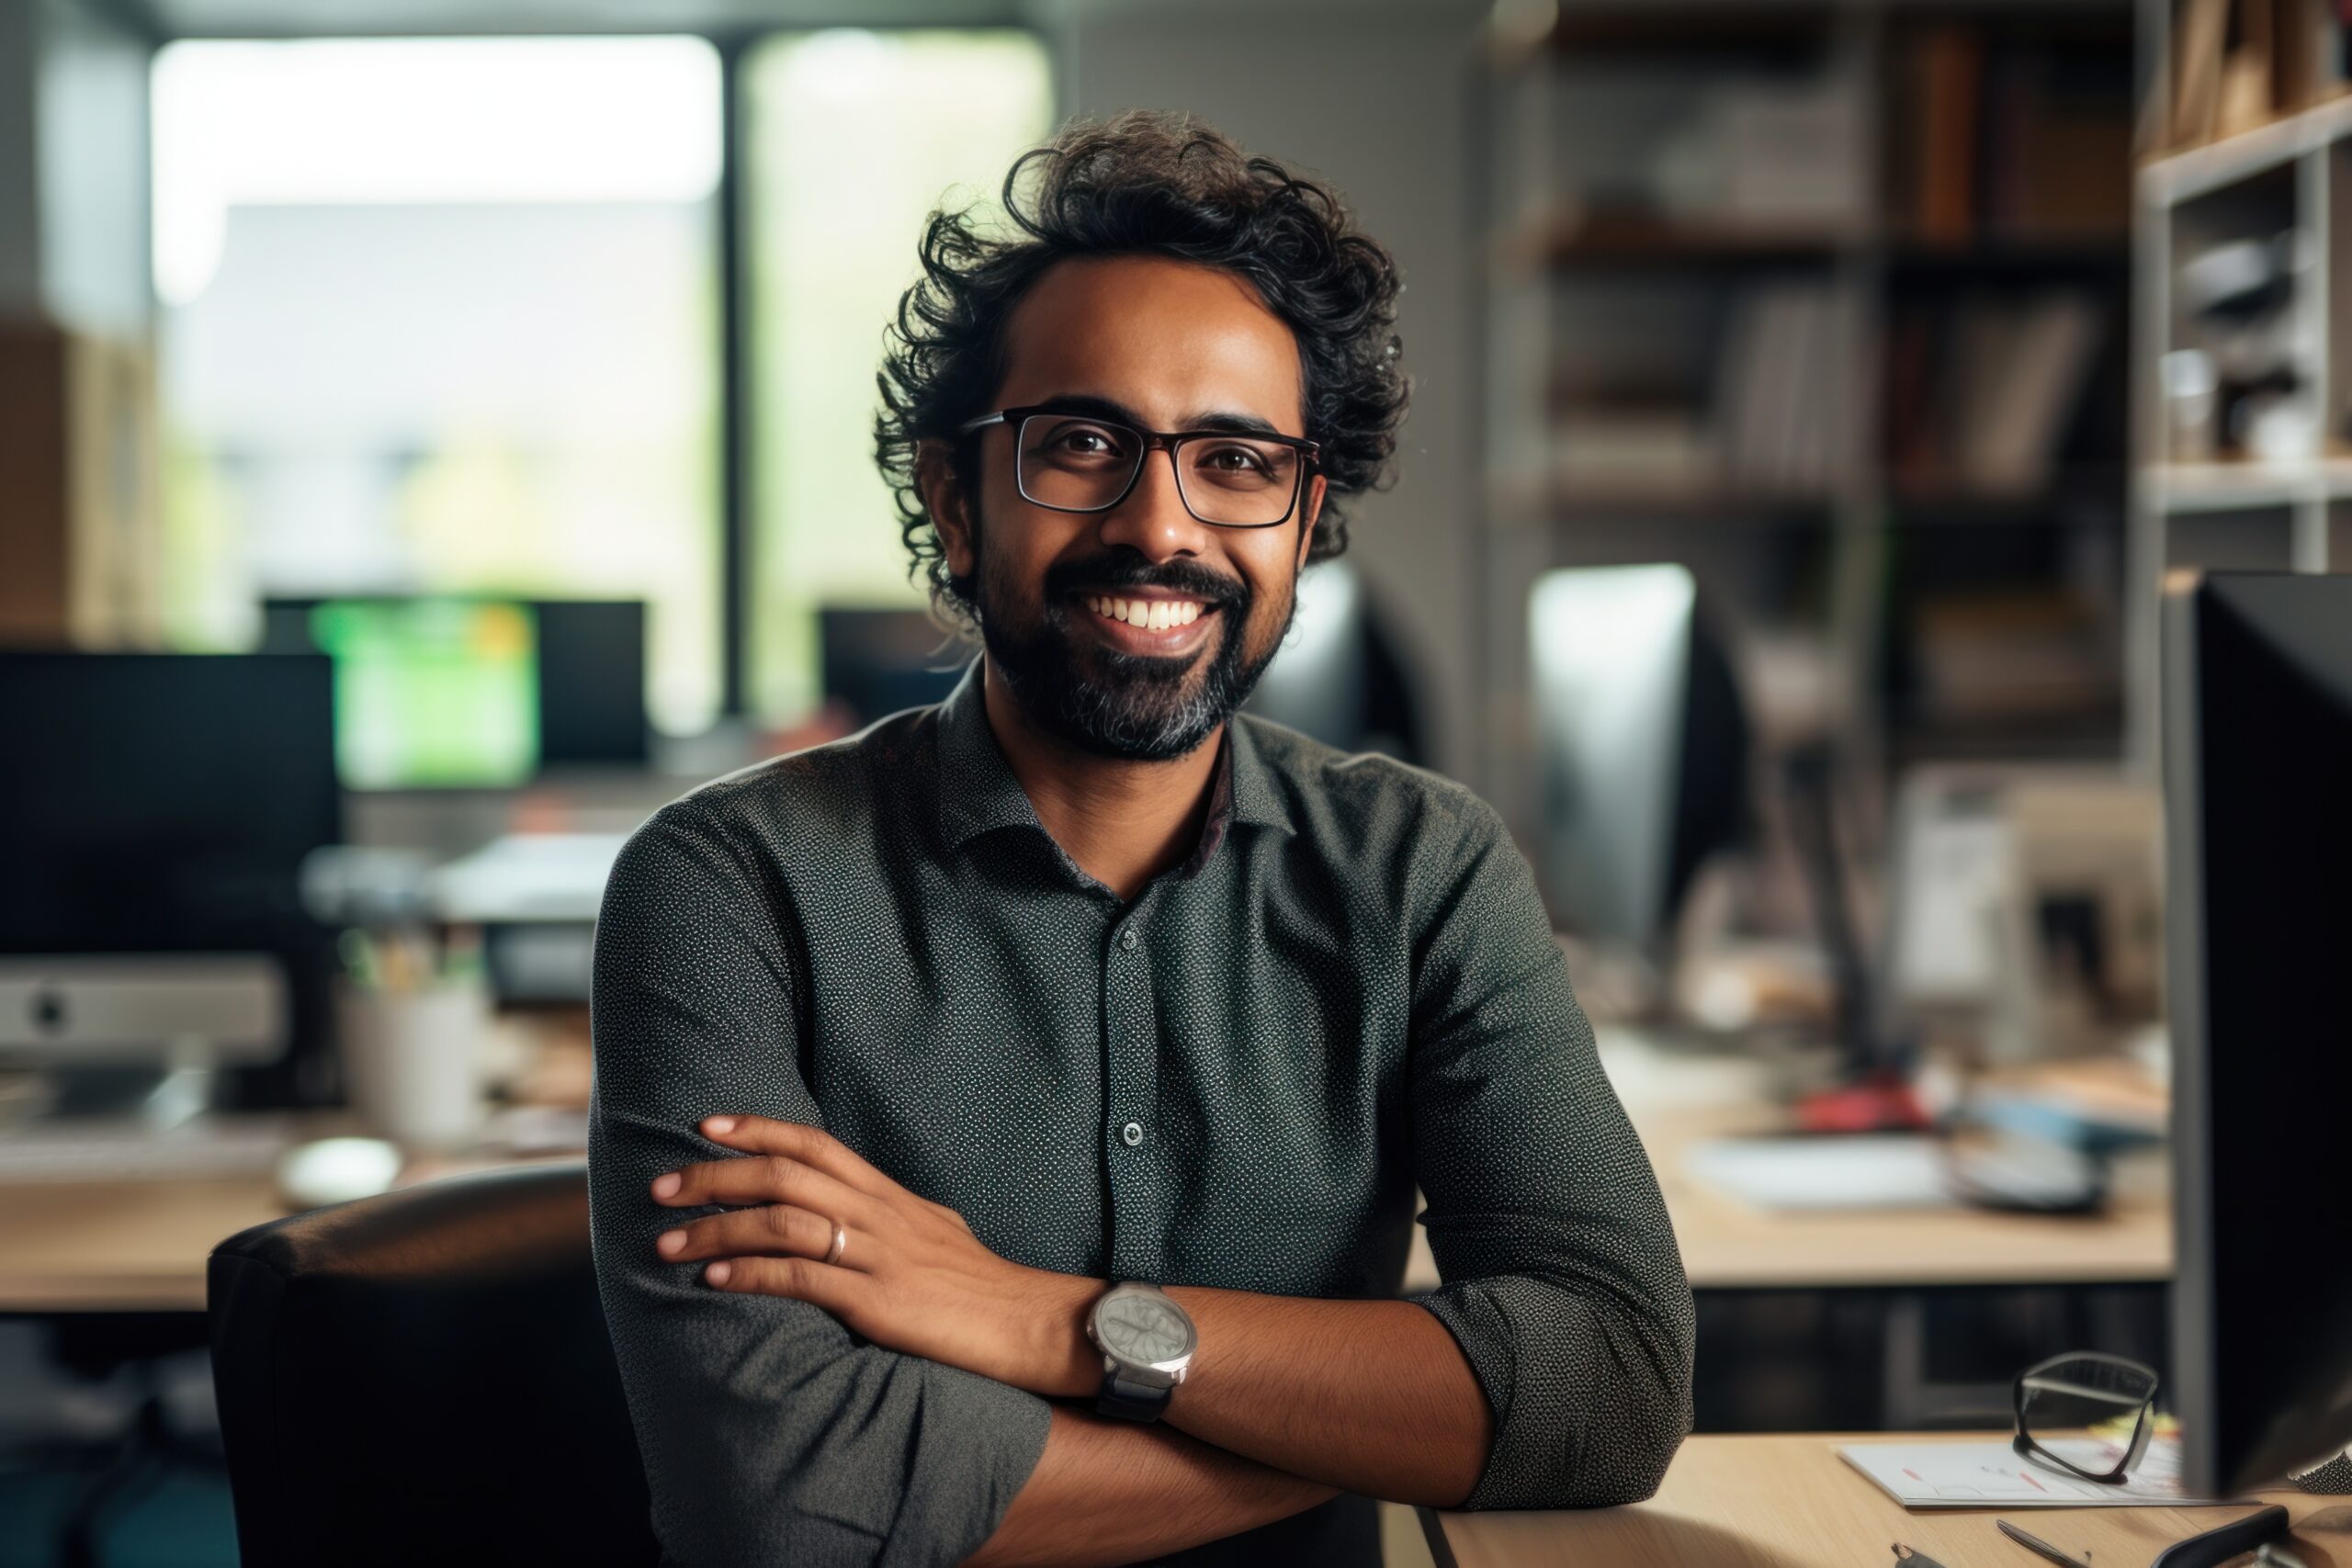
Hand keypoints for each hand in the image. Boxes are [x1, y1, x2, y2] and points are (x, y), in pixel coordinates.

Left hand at [650, 1114, 1101, 1398]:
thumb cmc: (979, 1282)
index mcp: (888, 1193)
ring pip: (781, 1221)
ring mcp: (877, 1254)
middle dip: (715, 1176)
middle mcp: (879, 1212)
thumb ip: (890, 1214)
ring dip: (717, 1229)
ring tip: (669, 1241)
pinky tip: (716, 1280)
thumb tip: (854, 1208)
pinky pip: (802, 1278)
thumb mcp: (935, 1228)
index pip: (814, 1142)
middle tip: (663, 1185)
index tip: (706, 1126)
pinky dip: (752, 1275)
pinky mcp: (877, 1300)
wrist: (1027, 1320)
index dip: (757, 1129)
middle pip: (784, 1173)